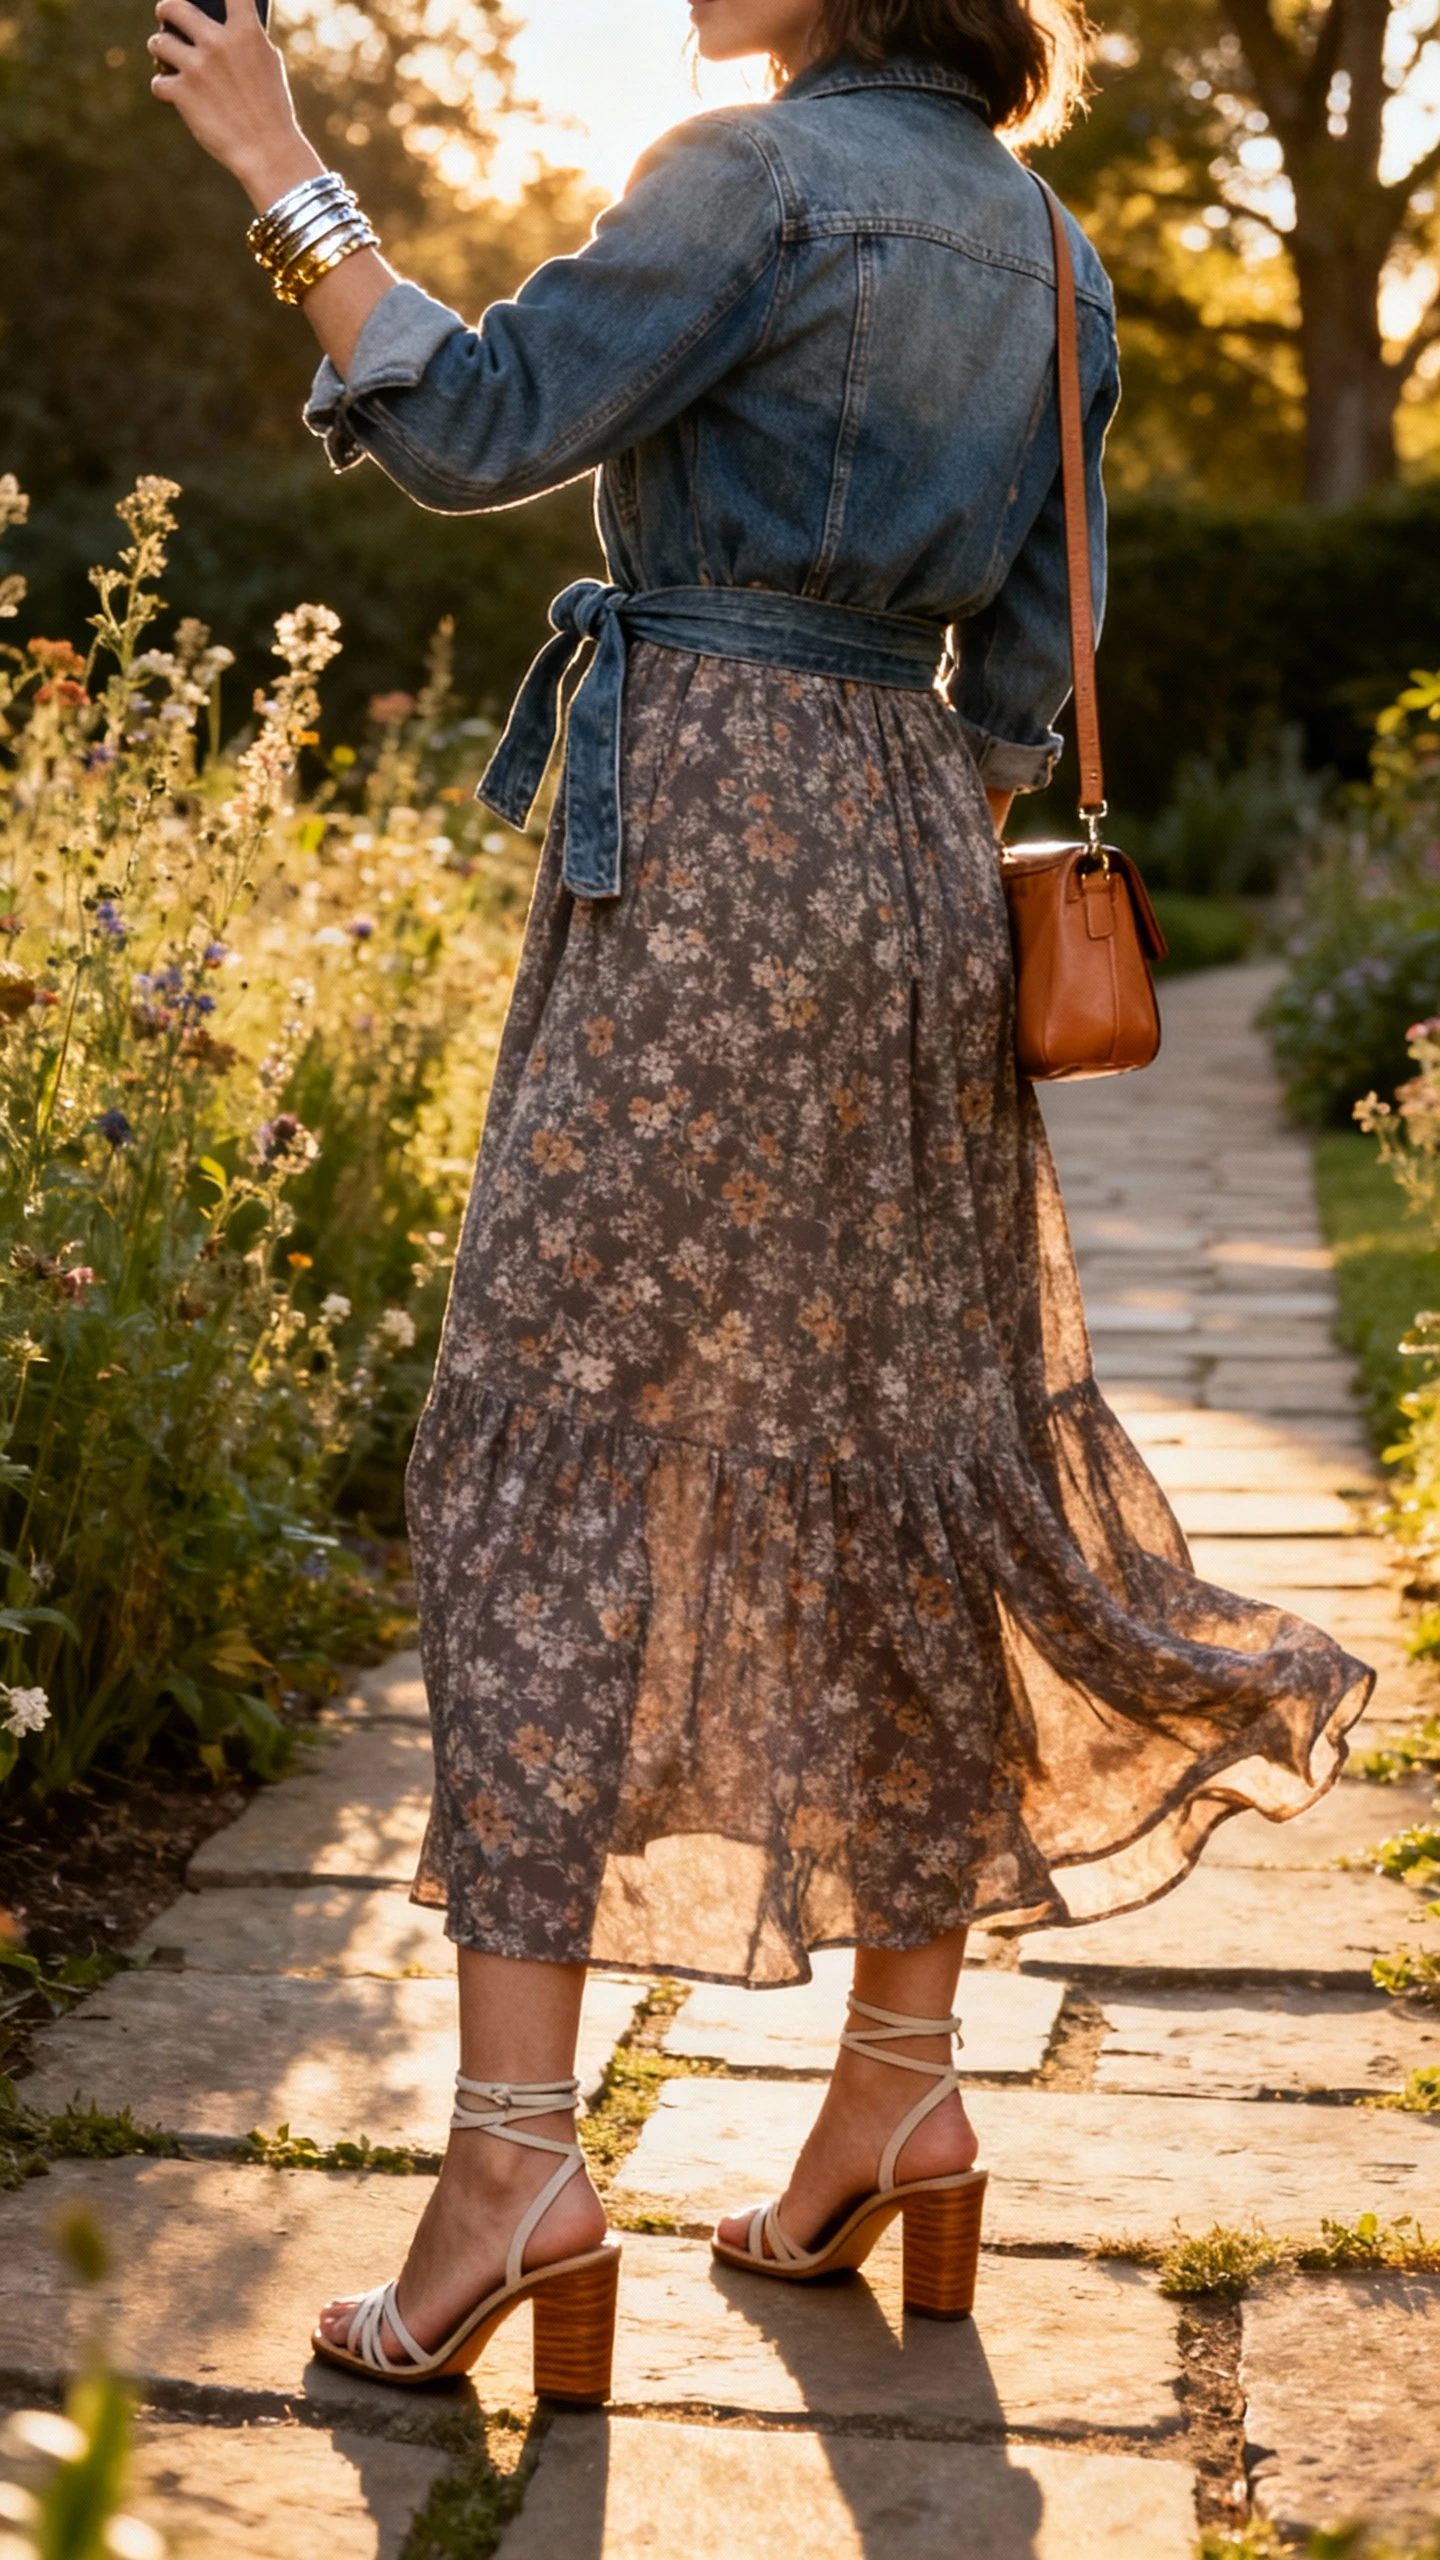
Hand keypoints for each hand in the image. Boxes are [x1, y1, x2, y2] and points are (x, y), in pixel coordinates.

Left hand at [148, 0, 318, 212]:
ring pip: (159, 42)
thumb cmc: (272, 109)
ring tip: (167, 59)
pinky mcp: (182, 93)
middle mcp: (218, 43)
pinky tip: (173, 94)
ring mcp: (197, 67)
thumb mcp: (268, 64)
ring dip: (160, 49)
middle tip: (167, 16)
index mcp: (245, 32)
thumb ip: (246, 38)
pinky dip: (164, 89)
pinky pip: (159, 82)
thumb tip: (221, 24)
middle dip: (167, 10)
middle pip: (175, 6)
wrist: (268, 151)